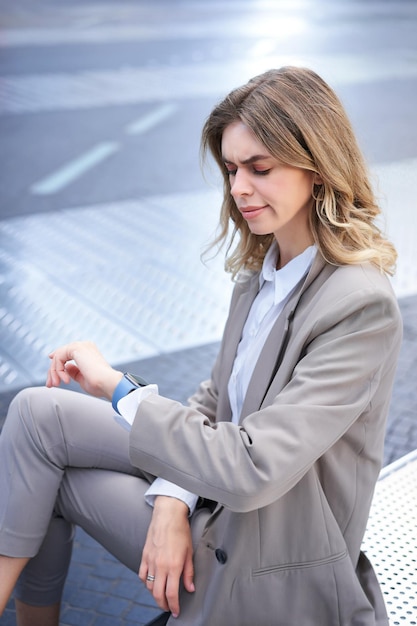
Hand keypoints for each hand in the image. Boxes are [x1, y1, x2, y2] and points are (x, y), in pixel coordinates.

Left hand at [46, 340, 122, 399]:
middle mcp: (85, 346)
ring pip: (58, 356)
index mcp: (88, 351)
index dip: (57, 363)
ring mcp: (81, 345)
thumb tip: (66, 368)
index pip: (67, 354)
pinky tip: (65, 379)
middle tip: (50, 385)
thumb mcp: (82, 377)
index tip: (51, 376)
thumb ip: (74, 371)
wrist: (107, 383)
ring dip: (54, 372)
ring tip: (57, 384)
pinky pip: (58, 357)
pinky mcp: (76, 348)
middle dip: (53, 371)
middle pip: (60, 354)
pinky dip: (58, 370)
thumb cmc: (99, 384)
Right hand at [139, 496, 194, 617]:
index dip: (174, 606)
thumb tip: (190, 588)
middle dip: (164, 605)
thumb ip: (189, 573)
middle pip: (158, 594)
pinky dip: (146, 583)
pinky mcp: (144, 556)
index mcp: (174, 565)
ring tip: (162, 597)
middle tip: (169, 608)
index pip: (171, 594)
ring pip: (149, 587)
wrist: (168, 514)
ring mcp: (151, 561)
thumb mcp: (189, 552)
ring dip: (155, 595)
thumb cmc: (180, 530)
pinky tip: (152, 583)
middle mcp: (161, 565)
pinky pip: (142, 575)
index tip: (176, 611)